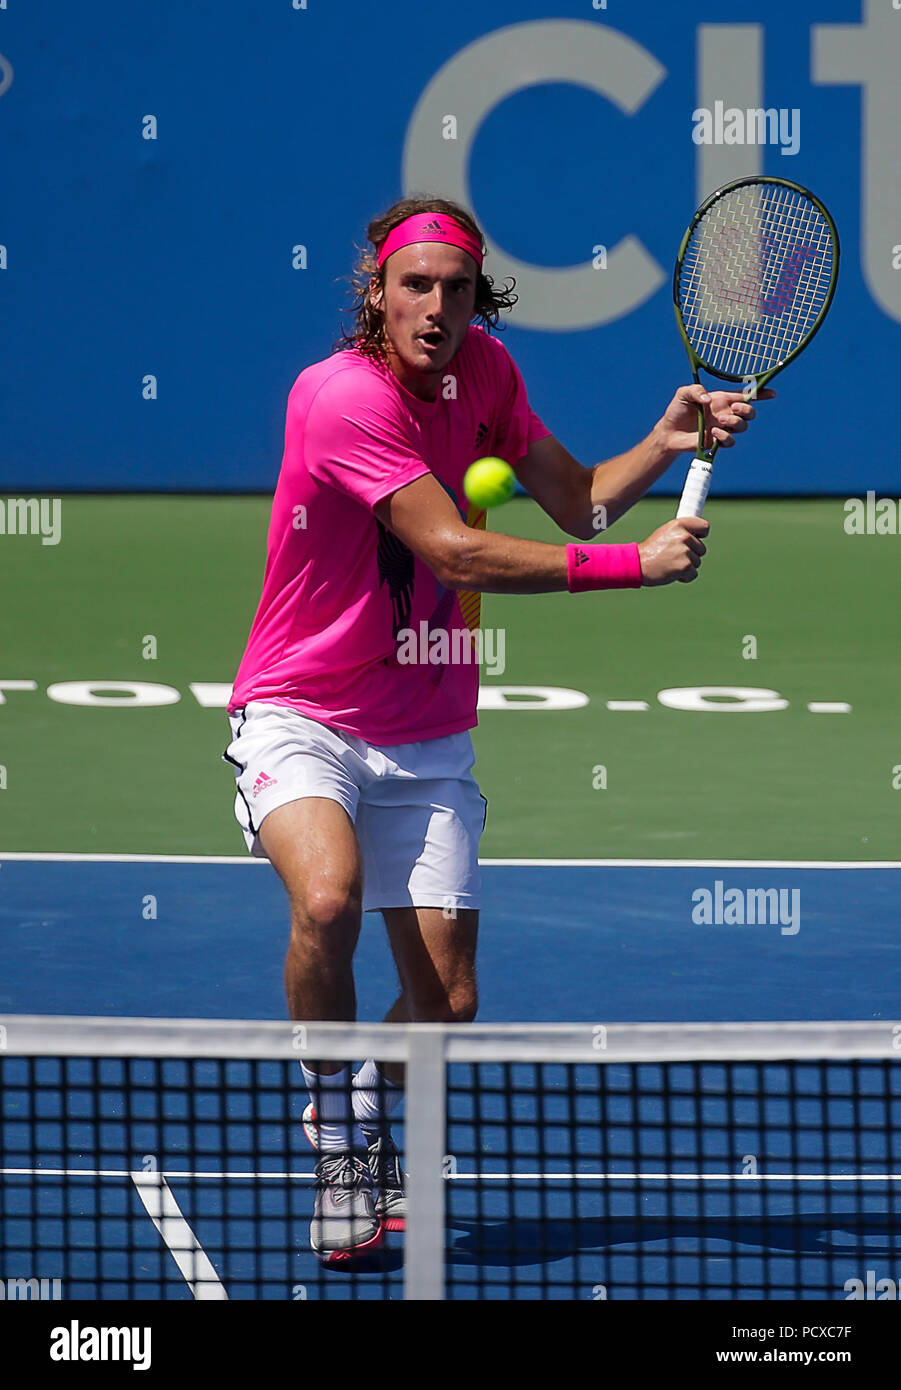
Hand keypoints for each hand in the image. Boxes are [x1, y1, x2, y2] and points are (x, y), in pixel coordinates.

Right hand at [639, 517, 708, 585]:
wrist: (637, 564)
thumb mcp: (665, 533)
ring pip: (697, 562)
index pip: (704, 526)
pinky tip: (672, 573)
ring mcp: (685, 551)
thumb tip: (699, 534)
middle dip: (691, 555)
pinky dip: (685, 577)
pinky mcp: (685, 566)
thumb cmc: (652, 550)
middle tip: (674, 556)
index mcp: (679, 524)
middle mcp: (684, 536)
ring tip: (670, 564)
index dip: (702, 535)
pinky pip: (694, 574)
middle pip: (702, 549)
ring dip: (686, 566)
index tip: (697, 539)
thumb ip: (682, 532)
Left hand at [655, 383, 775, 454]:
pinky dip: (725, 436)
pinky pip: (730, 441)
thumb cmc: (677, 410)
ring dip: (735, 422)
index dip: (760, 394)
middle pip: (750, 413)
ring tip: (720, 420)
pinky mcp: (717, 442)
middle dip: (747, 410)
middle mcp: (725, 413)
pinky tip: (713, 432)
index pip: (745, 396)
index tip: (772, 393)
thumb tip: (708, 399)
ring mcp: (723, 428)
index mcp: (722, 400)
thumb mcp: (683, 394)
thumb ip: (695, 391)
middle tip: (733, 408)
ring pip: (743, 427)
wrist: (669, 431)